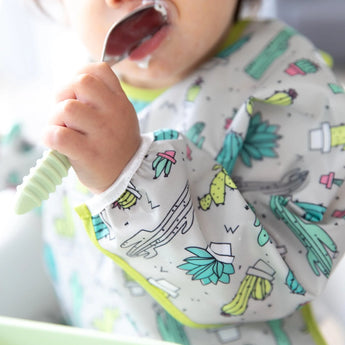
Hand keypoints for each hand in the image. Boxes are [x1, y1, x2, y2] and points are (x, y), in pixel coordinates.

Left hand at [43, 62, 140, 193]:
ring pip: (67, 108)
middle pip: (80, 82)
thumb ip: (103, 98)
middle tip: (65, 112)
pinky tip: (56, 143)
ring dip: (55, 118)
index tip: (77, 92)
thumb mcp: (121, 116)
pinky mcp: (89, 154)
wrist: (129, 176)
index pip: (99, 70)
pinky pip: (59, 136)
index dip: (80, 74)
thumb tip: (71, 86)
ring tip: (63, 130)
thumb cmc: (116, 144)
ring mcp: (102, 134)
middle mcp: (113, 114)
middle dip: (64, 93)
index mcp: (120, 102)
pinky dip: (50, 136)